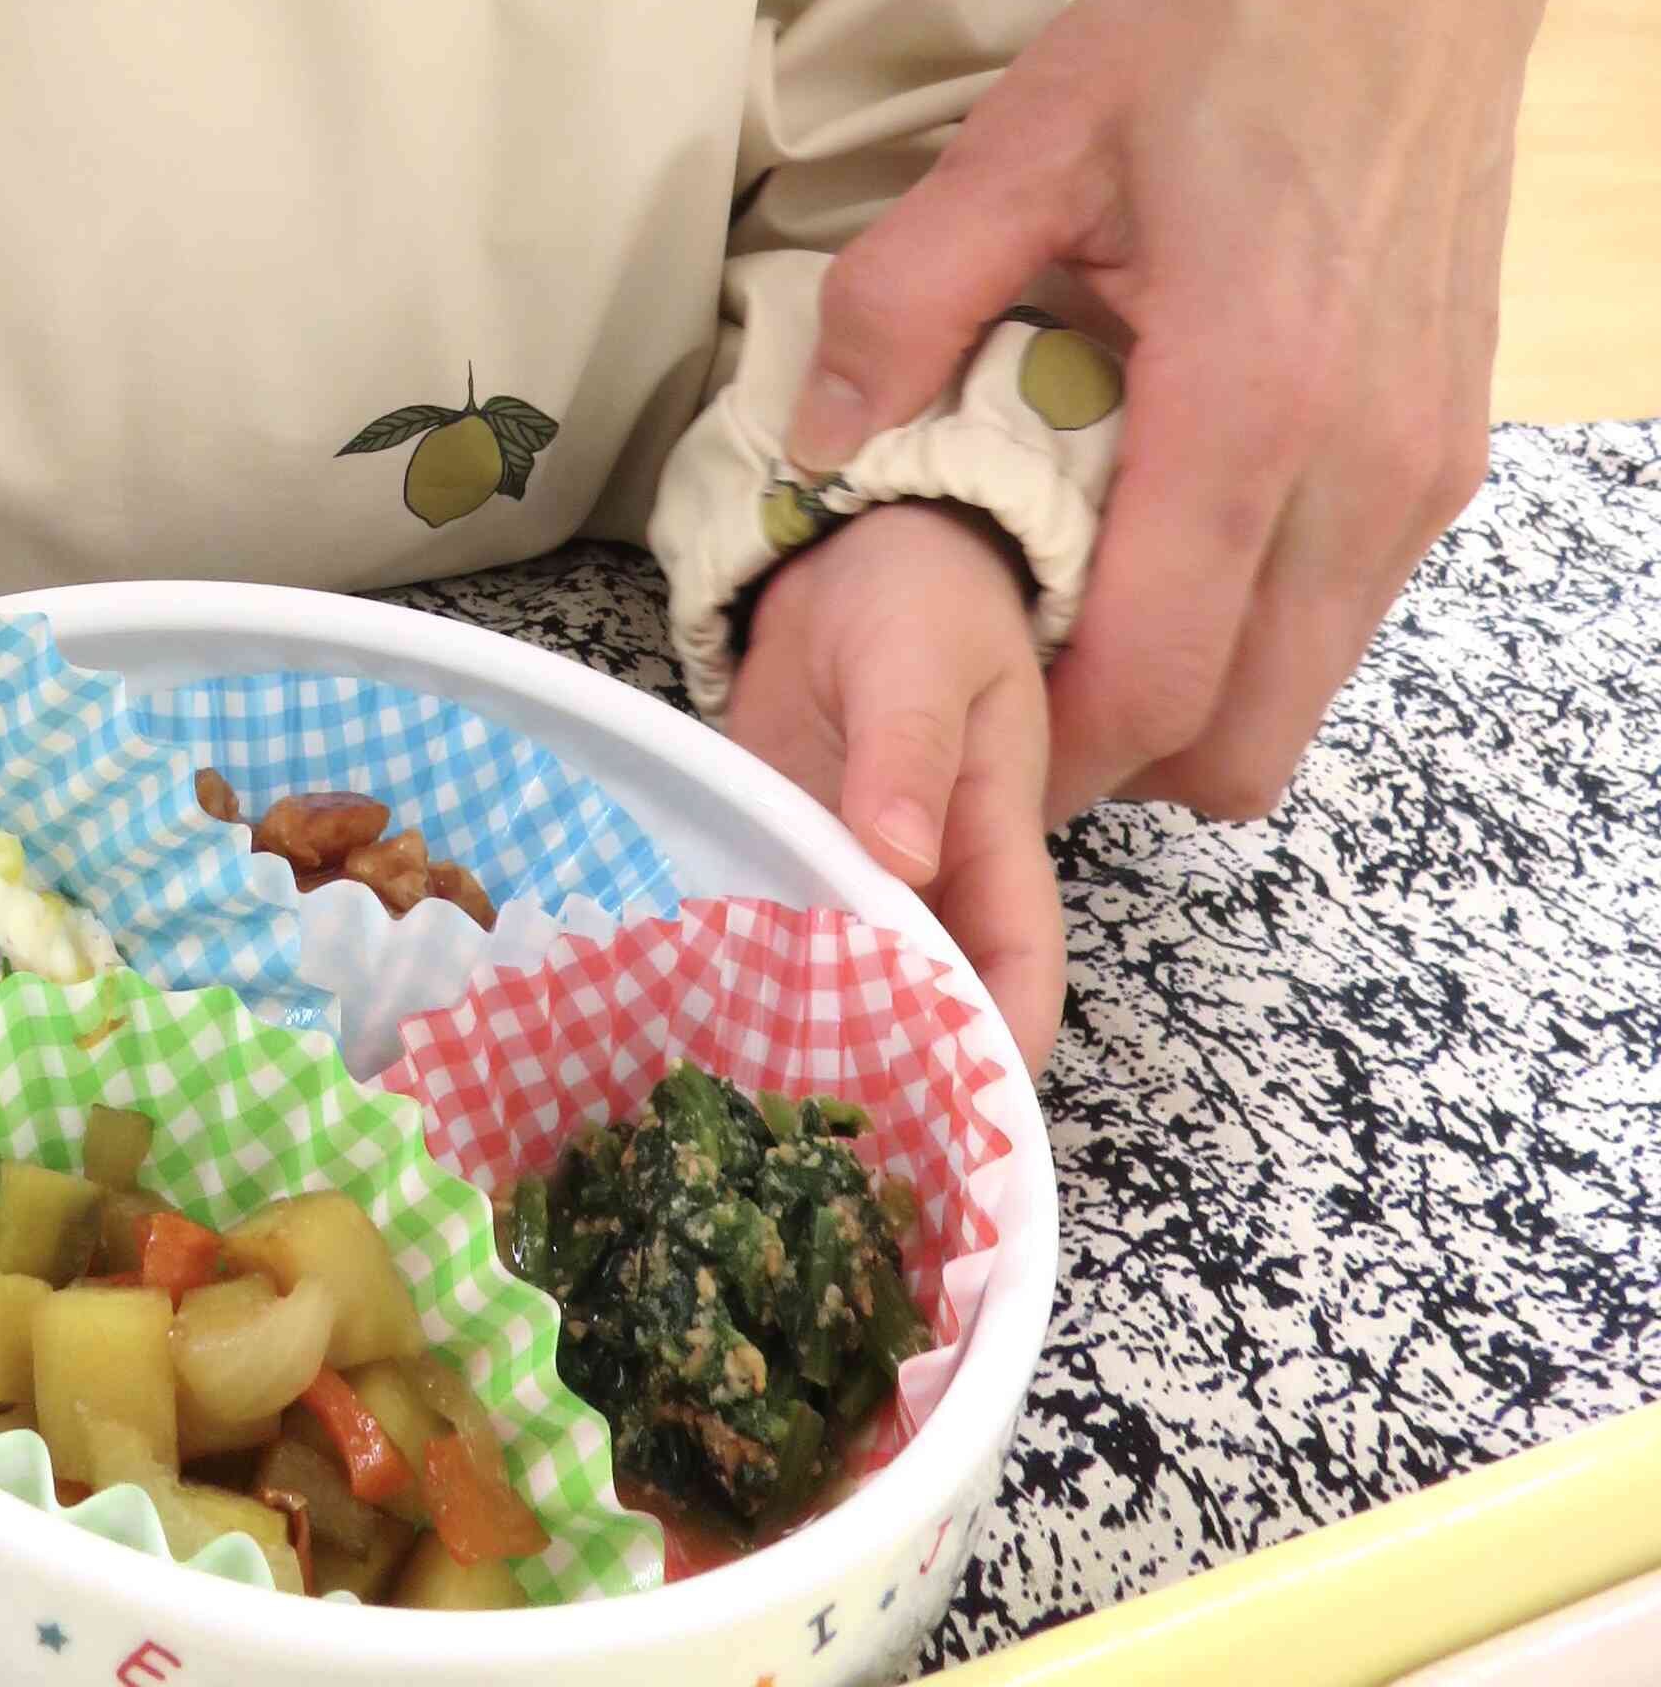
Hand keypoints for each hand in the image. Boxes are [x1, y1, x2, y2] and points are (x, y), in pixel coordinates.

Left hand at [724, 501, 1061, 1070]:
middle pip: (927, 1006)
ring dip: (803, 1040)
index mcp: (994, 846)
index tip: (949, 1121)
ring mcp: (847, 877)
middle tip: (813, 1150)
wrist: (847, 550)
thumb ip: (911, 752)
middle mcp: (930, 885)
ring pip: (840, 984)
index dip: (997, 1052)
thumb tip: (905, 861)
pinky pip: (764, 931)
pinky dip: (735, 977)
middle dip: (889, 1079)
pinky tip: (681, 1026)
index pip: (1018, 973)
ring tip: (739, 1116)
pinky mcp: (777, 856)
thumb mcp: (923, 656)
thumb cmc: (918, 598)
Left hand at [783, 0, 1586, 830]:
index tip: (942, 720)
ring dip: (1184, 695)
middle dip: (1106, 751)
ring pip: (1299, 695)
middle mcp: (1360, 467)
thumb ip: (906, 295)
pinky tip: (1160, 526)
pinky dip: (1250, 625)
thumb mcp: (1029, 135)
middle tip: (994, 674)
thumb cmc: (1221, 27)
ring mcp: (1421, 470)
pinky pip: (1341, 612)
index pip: (1148, 680)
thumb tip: (818, 443)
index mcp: (1248, 395)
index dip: (1037, 745)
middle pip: (1236, 742)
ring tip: (1068, 600)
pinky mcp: (1445, 452)